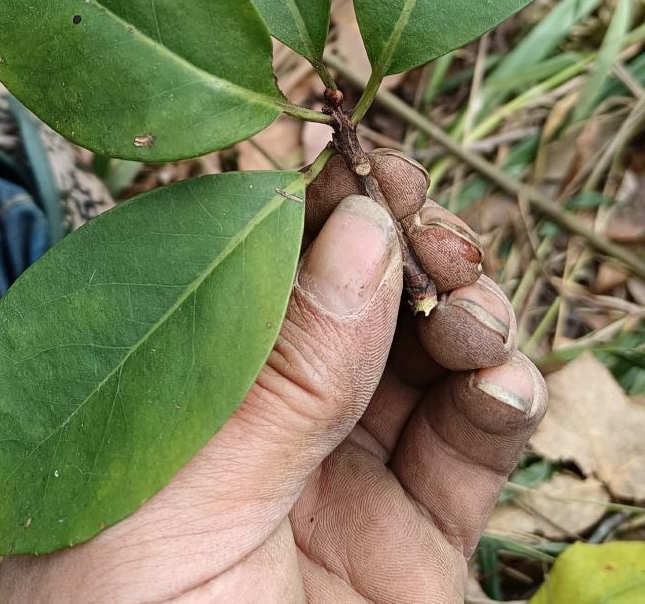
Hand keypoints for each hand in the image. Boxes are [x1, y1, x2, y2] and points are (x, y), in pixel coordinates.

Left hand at [0, 151, 546, 603]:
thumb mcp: (184, 504)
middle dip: (389, 238)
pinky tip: (502, 379)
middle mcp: (254, 424)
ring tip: (467, 310)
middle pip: (339, 296)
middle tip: (419, 212)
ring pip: (416, 351)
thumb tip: (355, 228)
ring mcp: (339, 475)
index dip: (292, 195)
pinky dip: (500, 393)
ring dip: (457, 306)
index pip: (236, 264)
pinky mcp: (417, 537)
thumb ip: (278, 373)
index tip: (347, 137)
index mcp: (172, 401)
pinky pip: (471, 442)